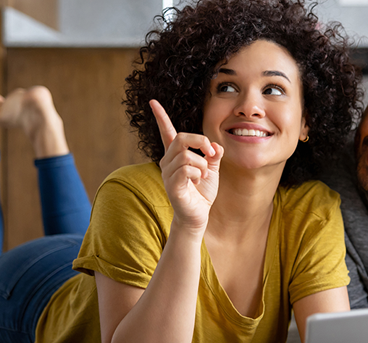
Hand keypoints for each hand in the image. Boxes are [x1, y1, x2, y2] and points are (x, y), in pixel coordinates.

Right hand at [151, 99, 223, 233]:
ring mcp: (168, 174)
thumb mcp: (212, 169)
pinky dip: (198, 173)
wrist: (198, 215)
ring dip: (202, 164)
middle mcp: (168, 162)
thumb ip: (213, 155)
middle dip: (200, 142)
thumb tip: (215, 145)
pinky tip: (200, 181)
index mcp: (176, 156)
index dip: (160, 117)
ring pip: (186, 155)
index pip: (166, 132)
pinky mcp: (172, 185)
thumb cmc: (202, 192)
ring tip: (205, 175)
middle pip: (181, 138)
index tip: (152, 102)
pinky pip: (185, 169)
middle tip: (212, 154)